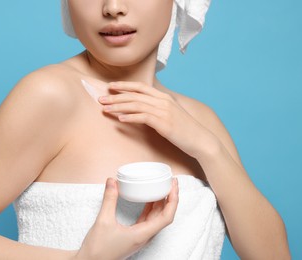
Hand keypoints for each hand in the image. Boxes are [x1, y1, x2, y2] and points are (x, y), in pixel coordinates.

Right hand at [75, 178, 178, 259]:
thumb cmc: (98, 249)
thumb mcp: (103, 221)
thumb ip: (109, 199)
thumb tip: (112, 182)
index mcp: (143, 234)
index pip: (167, 216)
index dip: (173, 200)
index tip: (173, 185)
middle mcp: (144, 236)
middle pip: (164, 215)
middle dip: (169, 198)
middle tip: (170, 182)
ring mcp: (140, 236)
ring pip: (156, 217)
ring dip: (160, 202)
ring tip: (161, 187)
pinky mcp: (133, 235)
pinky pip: (147, 219)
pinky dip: (150, 208)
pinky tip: (147, 199)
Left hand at [98, 82, 215, 157]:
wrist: (200, 140)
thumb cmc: (184, 129)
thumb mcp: (170, 115)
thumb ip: (157, 109)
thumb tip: (143, 110)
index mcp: (163, 97)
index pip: (140, 86)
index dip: (124, 85)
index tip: (110, 86)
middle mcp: (163, 101)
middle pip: (134, 95)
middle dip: (115, 96)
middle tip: (100, 99)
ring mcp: (164, 111)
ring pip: (136, 105)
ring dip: (118, 106)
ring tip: (105, 109)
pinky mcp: (164, 123)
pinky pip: (143, 117)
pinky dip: (130, 117)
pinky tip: (120, 119)